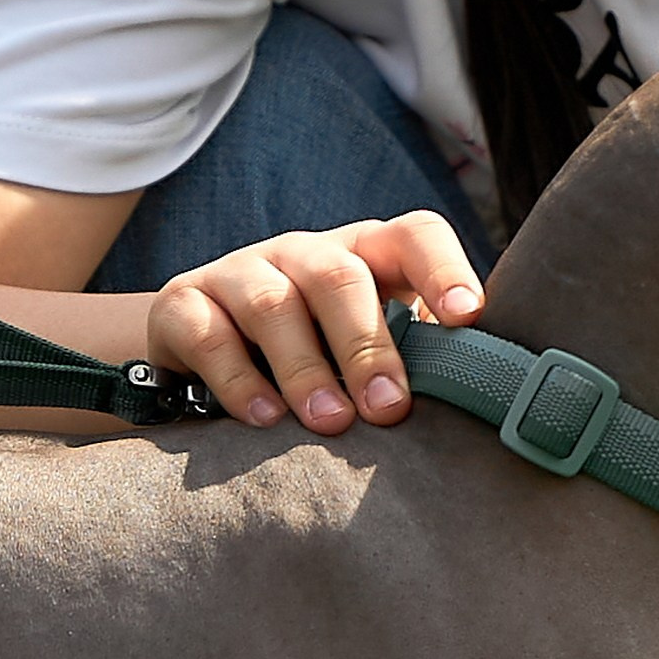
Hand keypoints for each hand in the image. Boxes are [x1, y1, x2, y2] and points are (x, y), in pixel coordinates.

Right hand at [146, 214, 483, 434]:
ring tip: (329, 422)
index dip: (445, 269)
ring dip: (305, 368)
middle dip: (368, 345)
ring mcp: (240, 271)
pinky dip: (239, 380)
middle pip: (339, 275)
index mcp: (366, 254)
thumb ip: (416, 360)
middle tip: (389, 410)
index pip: (415, 236)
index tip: (467, 318)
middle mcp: (305, 252)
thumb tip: (474, 400)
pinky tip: (264, 420)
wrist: (203, 355)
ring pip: (273, 303)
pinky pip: (209, 335)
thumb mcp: (367, 350)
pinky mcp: (185, 304)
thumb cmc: (317, 356)